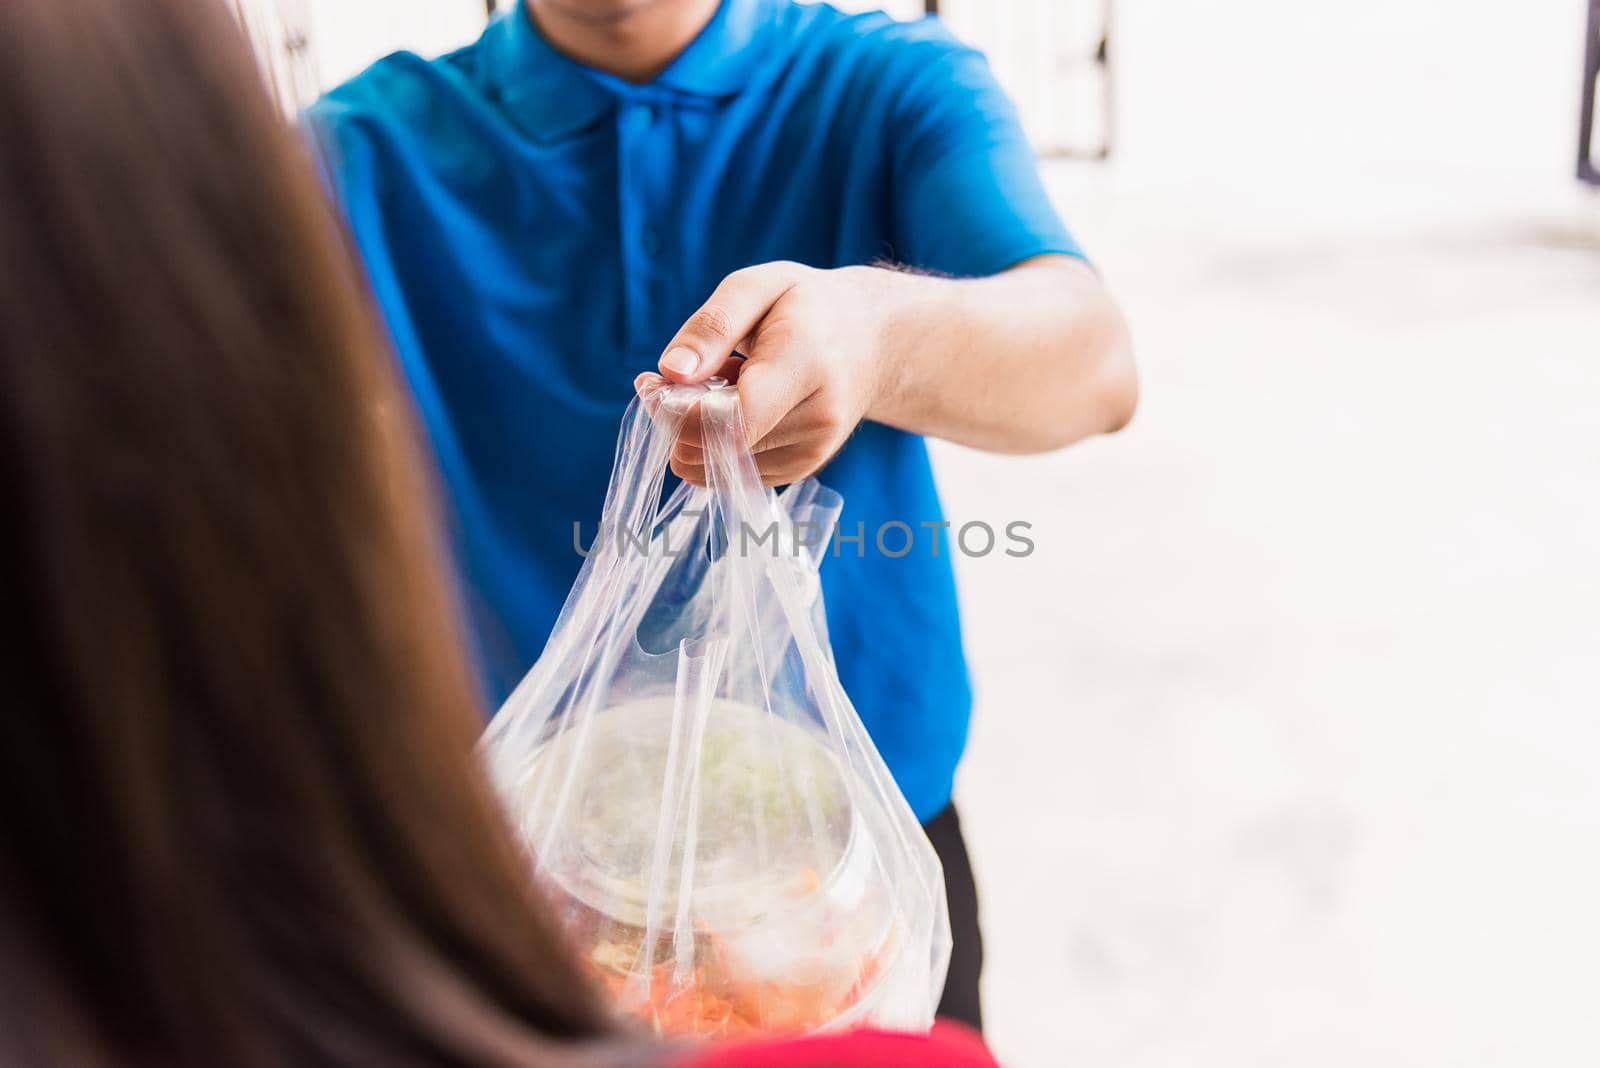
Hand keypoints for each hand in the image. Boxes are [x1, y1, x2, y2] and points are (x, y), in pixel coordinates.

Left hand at [639, 261, 901, 487]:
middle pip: (720, 445)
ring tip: (706, 389)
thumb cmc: (808, 306)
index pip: (734, 417)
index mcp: (805, 360)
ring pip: (721, 465)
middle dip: (674, 422)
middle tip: (661, 385)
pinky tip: (725, 410)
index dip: (680, 414)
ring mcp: (813, 449)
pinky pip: (735, 472)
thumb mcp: (759, 286)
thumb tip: (669, 372)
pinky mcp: (803, 468)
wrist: (874, 342)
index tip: (654, 386)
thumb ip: (712, 326)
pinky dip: (714, 446)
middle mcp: (817, 416)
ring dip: (692, 436)